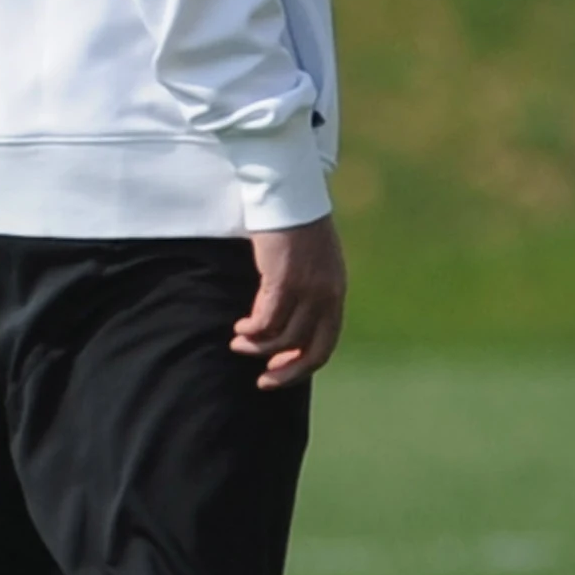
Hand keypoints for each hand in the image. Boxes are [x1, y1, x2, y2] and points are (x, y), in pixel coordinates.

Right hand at [233, 214, 346, 389]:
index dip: (301, 366)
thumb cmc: (295, 227)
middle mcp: (327, 295)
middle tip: (262, 381)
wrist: (290, 193)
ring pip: (284, 338)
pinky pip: (267, 321)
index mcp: (335, 293)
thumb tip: (283, 326)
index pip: (325, 344)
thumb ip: (305, 293)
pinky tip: (240, 327)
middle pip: (310, 350)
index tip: (276, 374)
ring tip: (239, 342)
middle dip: (285, 372)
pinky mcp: (284, 280)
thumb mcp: (311, 265)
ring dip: (258, 347)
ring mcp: (308, 289)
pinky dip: (252, 331)